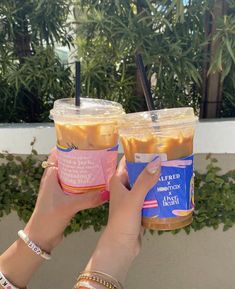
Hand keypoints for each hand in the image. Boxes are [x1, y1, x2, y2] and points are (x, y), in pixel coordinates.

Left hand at [24, 148, 108, 251]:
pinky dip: (84, 182)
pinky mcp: (64, 197)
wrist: (41, 237)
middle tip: (95, 154)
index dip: (68, 147)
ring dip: (82, 170)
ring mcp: (59, 188)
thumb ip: (88, 199)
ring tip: (98, 166)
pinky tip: (95, 183)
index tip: (83, 143)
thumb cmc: (49, 218)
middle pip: (67, 162)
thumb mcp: (69, 206)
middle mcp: (54, 179)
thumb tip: (107, 193)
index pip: (57, 154)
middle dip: (80, 157)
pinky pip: (75, 185)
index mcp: (51, 175)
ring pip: (72, 174)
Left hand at [85, 156, 160, 283]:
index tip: (153, 147)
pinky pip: (149, 197)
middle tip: (168, 160)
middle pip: (139, 172)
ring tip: (172, 173)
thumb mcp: (134, 198)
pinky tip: (169, 190)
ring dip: (156, 181)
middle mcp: (124, 187)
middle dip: (152, 167)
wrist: (121, 246)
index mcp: (118, 181)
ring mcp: (132, 198)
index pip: (127, 161)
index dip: (138, 154)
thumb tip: (157, 162)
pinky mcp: (139, 208)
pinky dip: (157, 194)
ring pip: (145, 185)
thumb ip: (145, 181)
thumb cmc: (123, 220)